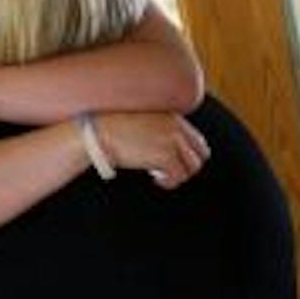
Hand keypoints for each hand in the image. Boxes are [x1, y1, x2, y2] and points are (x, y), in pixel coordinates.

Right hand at [94, 111, 210, 188]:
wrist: (98, 132)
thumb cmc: (110, 129)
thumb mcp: (140, 122)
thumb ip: (157, 130)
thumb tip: (159, 150)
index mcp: (172, 116)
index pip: (196, 139)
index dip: (186, 155)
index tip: (171, 162)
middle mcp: (177, 127)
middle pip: (201, 154)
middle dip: (187, 166)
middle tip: (168, 172)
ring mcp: (173, 141)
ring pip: (193, 167)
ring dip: (178, 175)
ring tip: (159, 176)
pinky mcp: (166, 156)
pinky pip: (179, 176)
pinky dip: (168, 182)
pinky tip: (154, 179)